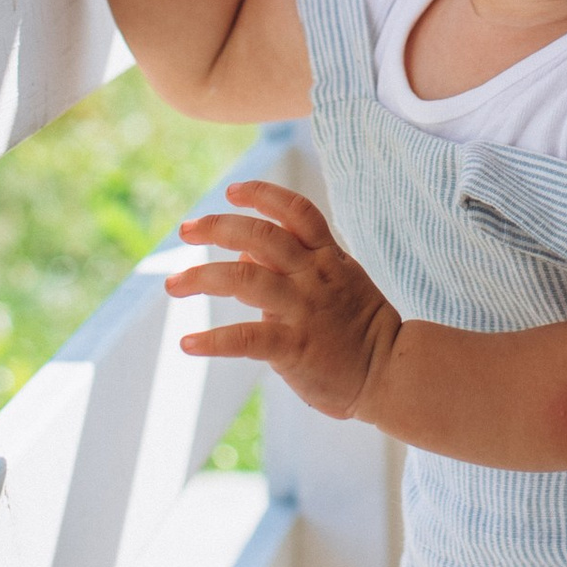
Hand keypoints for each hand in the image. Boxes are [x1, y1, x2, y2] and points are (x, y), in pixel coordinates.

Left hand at [166, 181, 400, 423]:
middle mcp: (314, 276)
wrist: (393, 374)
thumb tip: (242, 250)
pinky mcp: (295, 347)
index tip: (231, 192)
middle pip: (260, 235)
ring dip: (201, 277)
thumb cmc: (360, 329)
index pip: (295, 211)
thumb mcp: (336, 282)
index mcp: (328, 257)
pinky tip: (188, 343)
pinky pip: (246, 337)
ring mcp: (304, 310)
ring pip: (244, 277)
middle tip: (185, 231)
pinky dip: (212, 340)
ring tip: (173, 284)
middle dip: (217, 227)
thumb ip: (292, 264)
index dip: (262, 195)